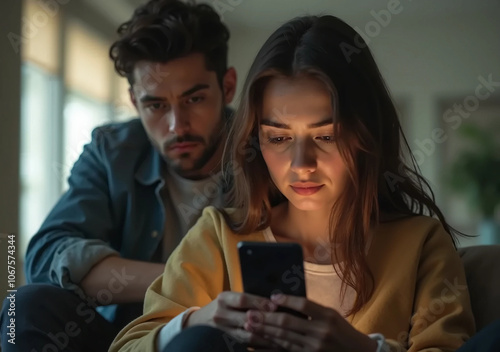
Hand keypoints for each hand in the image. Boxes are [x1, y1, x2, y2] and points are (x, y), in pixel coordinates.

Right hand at [186, 291, 281, 348]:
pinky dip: (260, 346)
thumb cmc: (221, 306)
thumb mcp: (229, 298)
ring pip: (248, 335)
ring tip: (283, 337)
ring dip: (266, 337)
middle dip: (266, 321)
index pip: (242, 299)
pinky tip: (273, 346)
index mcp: (223, 298)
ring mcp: (222, 330)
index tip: (274, 306)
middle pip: (246, 318)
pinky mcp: (225, 342)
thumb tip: (274, 300)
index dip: (259, 302)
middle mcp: (221, 314)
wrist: (199, 322)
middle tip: (284, 323)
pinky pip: (246, 346)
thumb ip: (246, 299)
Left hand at [243, 294, 377, 351]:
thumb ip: (311, 309)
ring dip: (264, 331)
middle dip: (266, 318)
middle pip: (288, 323)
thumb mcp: (331, 314)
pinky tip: (259, 342)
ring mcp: (314, 348)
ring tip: (249, 325)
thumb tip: (285, 300)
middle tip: (250, 313)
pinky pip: (286, 350)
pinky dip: (271, 345)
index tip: (272, 297)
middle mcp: (321, 332)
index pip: (304, 305)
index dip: (287, 300)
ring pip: (284, 338)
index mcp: (327, 316)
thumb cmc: (342, 331)